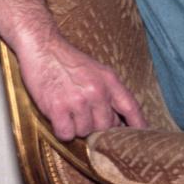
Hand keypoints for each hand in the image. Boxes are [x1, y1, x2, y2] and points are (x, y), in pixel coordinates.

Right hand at [17, 36, 147, 139]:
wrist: (42, 47)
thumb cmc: (68, 61)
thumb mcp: (96, 70)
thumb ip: (109, 93)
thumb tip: (117, 121)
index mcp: (109, 81)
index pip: (130, 107)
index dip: (138, 124)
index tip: (140, 136)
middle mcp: (97, 91)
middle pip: (105, 126)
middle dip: (94, 125)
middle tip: (81, 113)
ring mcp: (78, 100)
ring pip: (84, 132)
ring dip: (76, 126)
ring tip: (67, 108)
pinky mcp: (58, 107)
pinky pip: (66, 134)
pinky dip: (62, 129)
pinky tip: (58, 115)